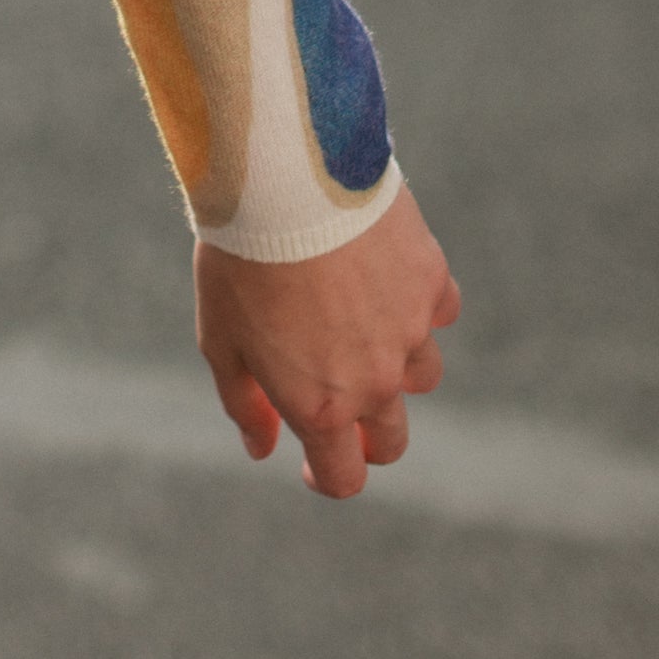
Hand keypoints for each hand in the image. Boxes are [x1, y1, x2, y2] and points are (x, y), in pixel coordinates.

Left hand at [194, 182, 459, 500]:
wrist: (285, 180)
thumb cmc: (240, 259)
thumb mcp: (220, 338)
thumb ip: (244, 403)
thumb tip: (262, 449)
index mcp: (321, 406)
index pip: (343, 477)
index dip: (328, 477)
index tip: (314, 464)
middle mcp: (375, 381)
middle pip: (391, 440)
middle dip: (367, 434)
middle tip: (340, 400)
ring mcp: (411, 332)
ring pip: (423, 374)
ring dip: (397, 364)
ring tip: (360, 324)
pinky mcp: (431, 282)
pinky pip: (439, 310)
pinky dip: (418, 303)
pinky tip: (387, 279)